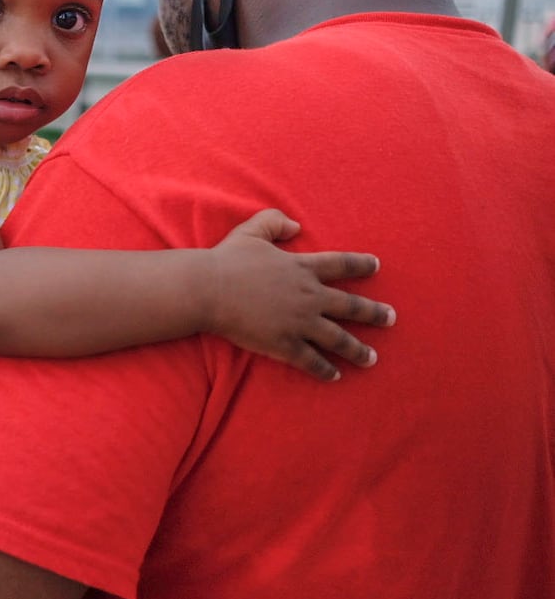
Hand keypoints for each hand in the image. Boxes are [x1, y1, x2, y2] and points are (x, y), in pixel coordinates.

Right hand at [204, 209, 394, 382]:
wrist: (208, 289)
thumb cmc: (227, 260)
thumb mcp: (251, 231)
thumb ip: (274, 222)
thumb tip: (296, 224)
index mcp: (302, 268)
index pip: (340, 265)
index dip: (360, 264)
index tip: (377, 266)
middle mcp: (309, 296)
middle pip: (351, 306)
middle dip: (374, 313)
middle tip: (391, 319)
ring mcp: (299, 322)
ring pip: (338, 339)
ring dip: (358, 350)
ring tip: (372, 359)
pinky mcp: (284, 344)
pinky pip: (311, 361)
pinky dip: (325, 370)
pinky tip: (335, 376)